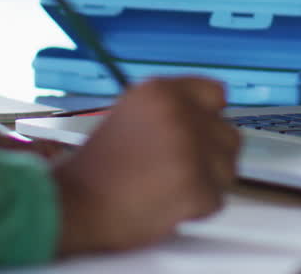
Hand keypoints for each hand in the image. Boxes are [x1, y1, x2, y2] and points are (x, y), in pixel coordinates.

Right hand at [50, 78, 239, 253]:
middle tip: (179, 171)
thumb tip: (208, 119)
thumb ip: (170, 112)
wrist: (73, 205)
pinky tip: (166, 205)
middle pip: (228, 134)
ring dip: (206, 183)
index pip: (215, 94)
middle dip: (211, 157)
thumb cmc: (96, 170)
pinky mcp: (195, 185)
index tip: (203, 134)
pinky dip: (196, 209)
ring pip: (227, 169)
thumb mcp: (130, 116)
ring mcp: (189, 149)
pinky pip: (217, 199)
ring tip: (168, 188)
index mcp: (160, 91)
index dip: (210, 118)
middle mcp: (179, 113)